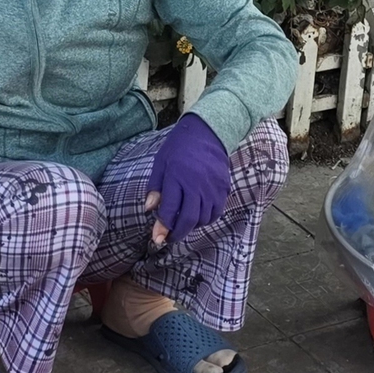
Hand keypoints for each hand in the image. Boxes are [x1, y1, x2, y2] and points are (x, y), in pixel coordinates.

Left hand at [145, 114, 230, 244]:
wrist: (207, 133)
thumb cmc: (179, 148)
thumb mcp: (160, 163)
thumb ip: (155, 187)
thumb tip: (149, 209)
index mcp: (177, 177)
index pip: (169, 209)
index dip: (162, 227)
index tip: (157, 238)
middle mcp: (196, 184)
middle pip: (188, 219)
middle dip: (177, 233)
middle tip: (169, 238)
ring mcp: (212, 188)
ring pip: (203, 219)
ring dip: (191, 226)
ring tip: (182, 222)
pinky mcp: (224, 188)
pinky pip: (216, 212)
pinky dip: (205, 219)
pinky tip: (197, 215)